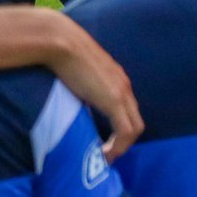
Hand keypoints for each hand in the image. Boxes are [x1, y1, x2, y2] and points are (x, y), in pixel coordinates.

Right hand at [42, 14, 143, 159]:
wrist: (61, 40)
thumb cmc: (62, 50)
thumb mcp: (78, 70)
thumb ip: (83, 84)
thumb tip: (74, 98)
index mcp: (117, 78)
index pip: (128, 110)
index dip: (119, 129)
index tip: (104, 141)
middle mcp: (124, 85)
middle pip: (136, 122)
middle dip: (123, 141)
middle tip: (106, 153)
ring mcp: (121, 93)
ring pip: (135, 129)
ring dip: (121, 146)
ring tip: (104, 156)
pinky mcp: (113, 100)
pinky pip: (124, 132)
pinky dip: (117, 146)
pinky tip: (102, 153)